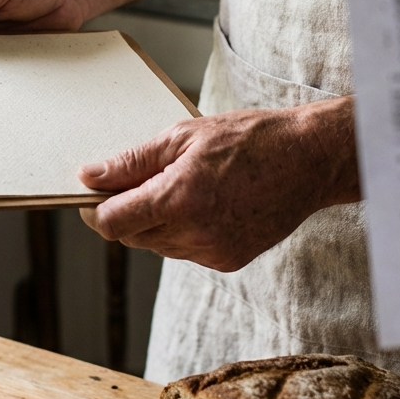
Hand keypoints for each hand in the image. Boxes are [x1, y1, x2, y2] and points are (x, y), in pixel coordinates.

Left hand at [78, 99, 360, 271]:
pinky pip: (185, 250)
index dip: (96, 209)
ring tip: (184, 187)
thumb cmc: (249, 139)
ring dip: (156, 222)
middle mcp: (194, 233)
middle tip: (144, 181)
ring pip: (158, 246)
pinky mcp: (228, 261)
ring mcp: (213, 251)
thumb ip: (132, 162)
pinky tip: (207, 203)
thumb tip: (89, 176)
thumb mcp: (184, 137)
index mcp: (179, 198)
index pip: (112, 222)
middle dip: (128, 212)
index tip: (95, 194)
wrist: (310, 160)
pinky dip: (184, 231)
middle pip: (131, 236)